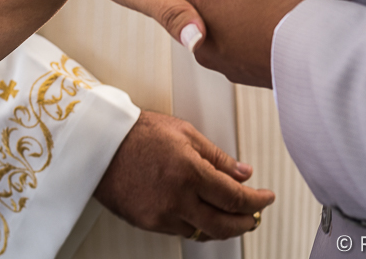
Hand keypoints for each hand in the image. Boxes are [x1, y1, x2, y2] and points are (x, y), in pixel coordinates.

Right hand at [94, 111, 274, 240]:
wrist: (99, 144)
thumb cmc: (137, 133)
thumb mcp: (185, 133)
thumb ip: (218, 157)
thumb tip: (243, 172)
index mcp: (190, 172)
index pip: (236, 198)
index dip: (257, 201)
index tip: (266, 198)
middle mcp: (177, 198)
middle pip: (224, 225)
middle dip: (245, 222)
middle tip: (254, 214)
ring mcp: (161, 214)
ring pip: (203, 232)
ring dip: (221, 226)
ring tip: (229, 215)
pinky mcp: (148, 222)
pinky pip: (181, 231)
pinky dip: (196, 224)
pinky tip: (201, 213)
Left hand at [182, 0, 328, 87]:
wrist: (328, 54)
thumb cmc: (288, 4)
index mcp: (198, 13)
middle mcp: (206, 45)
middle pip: (215, 0)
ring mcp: (229, 64)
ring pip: (235, 21)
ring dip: (250, 2)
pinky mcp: (252, 74)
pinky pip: (251, 41)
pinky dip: (262, 24)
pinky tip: (279, 12)